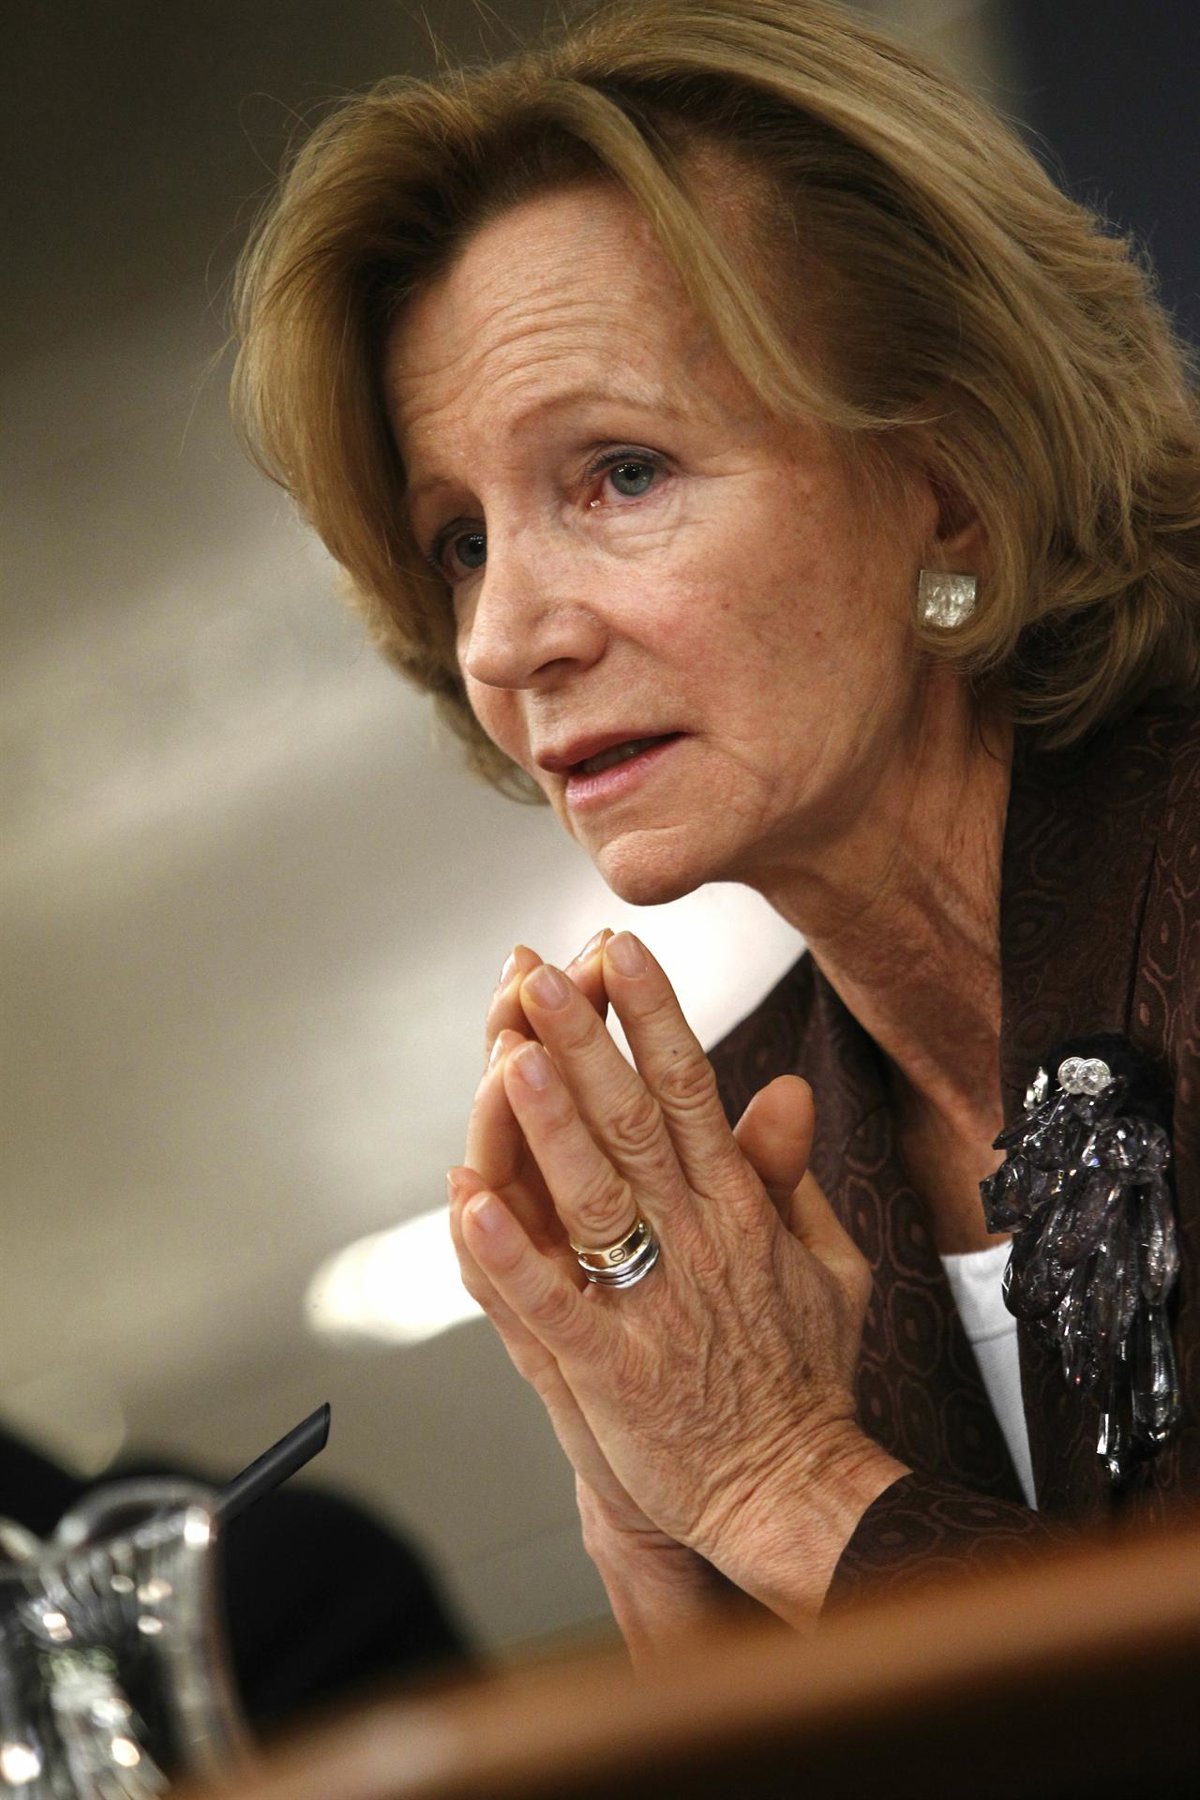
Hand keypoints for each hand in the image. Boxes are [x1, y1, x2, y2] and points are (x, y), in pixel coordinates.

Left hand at [458, 933, 902, 1619]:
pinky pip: (553, 1306)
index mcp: (738, 1208)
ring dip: (551, 1127)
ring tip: (512, 1058)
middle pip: (632, 1124)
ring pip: (594, 1199)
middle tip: (542, 974)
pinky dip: (511, 1255)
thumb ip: (789, 1172)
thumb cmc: (803, 1372)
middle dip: (585, 1043)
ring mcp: (652, 1306)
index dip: (652, 1014)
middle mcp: (696, 1241)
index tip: (617, 950)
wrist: (794, 1490)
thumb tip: (786, 1085)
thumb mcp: (827, 1258)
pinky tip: (469, 1206)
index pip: (691, 1090)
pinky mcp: (611, 1373)